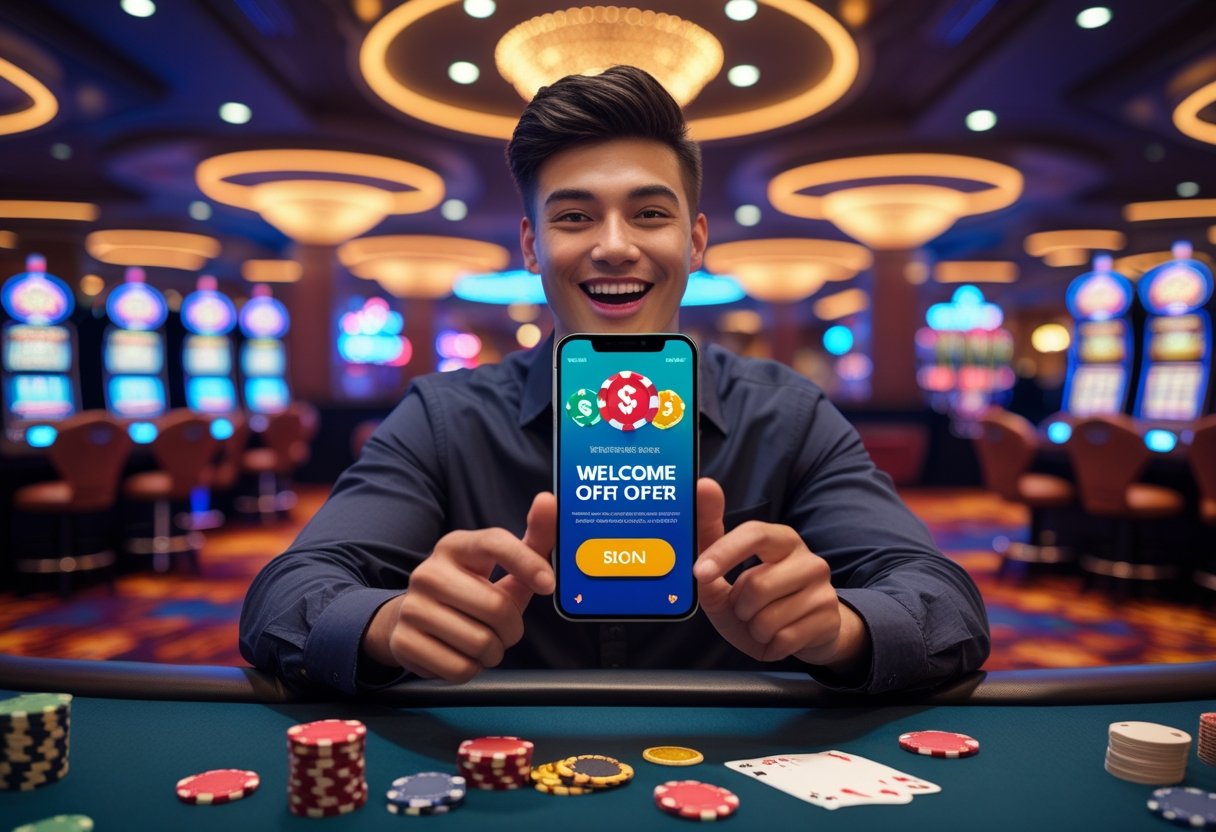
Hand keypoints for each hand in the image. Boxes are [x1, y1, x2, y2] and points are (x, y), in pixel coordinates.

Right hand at [363, 492, 555, 682]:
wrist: (410, 618)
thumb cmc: (469, 590)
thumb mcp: (501, 568)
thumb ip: (533, 542)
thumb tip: (549, 501)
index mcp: (455, 546)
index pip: (494, 543)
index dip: (527, 563)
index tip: (548, 584)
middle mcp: (429, 572)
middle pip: (496, 608)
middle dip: (512, 628)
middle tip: (505, 628)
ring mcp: (413, 608)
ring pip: (480, 643)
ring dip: (494, 651)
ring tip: (483, 641)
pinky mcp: (404, 642)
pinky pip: (460, 668)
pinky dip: (471, 668)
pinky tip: (461, 654)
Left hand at [692, 478, 869, 670]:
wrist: (805, 635)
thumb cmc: (758, 603)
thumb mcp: (726, 579)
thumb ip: (708, 547)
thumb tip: (703, 487)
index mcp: (780, 540)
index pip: (754, 533)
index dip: (724, 552)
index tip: (700, 572)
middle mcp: (807, 558)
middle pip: (756, 584)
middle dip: (739, 606)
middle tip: (746, 609)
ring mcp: (823, 588)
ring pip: (767, 617)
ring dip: (754, 628)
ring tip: (763, 622)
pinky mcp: (829, 618)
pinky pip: (783, 639)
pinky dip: (771, 645)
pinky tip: (779, 636)